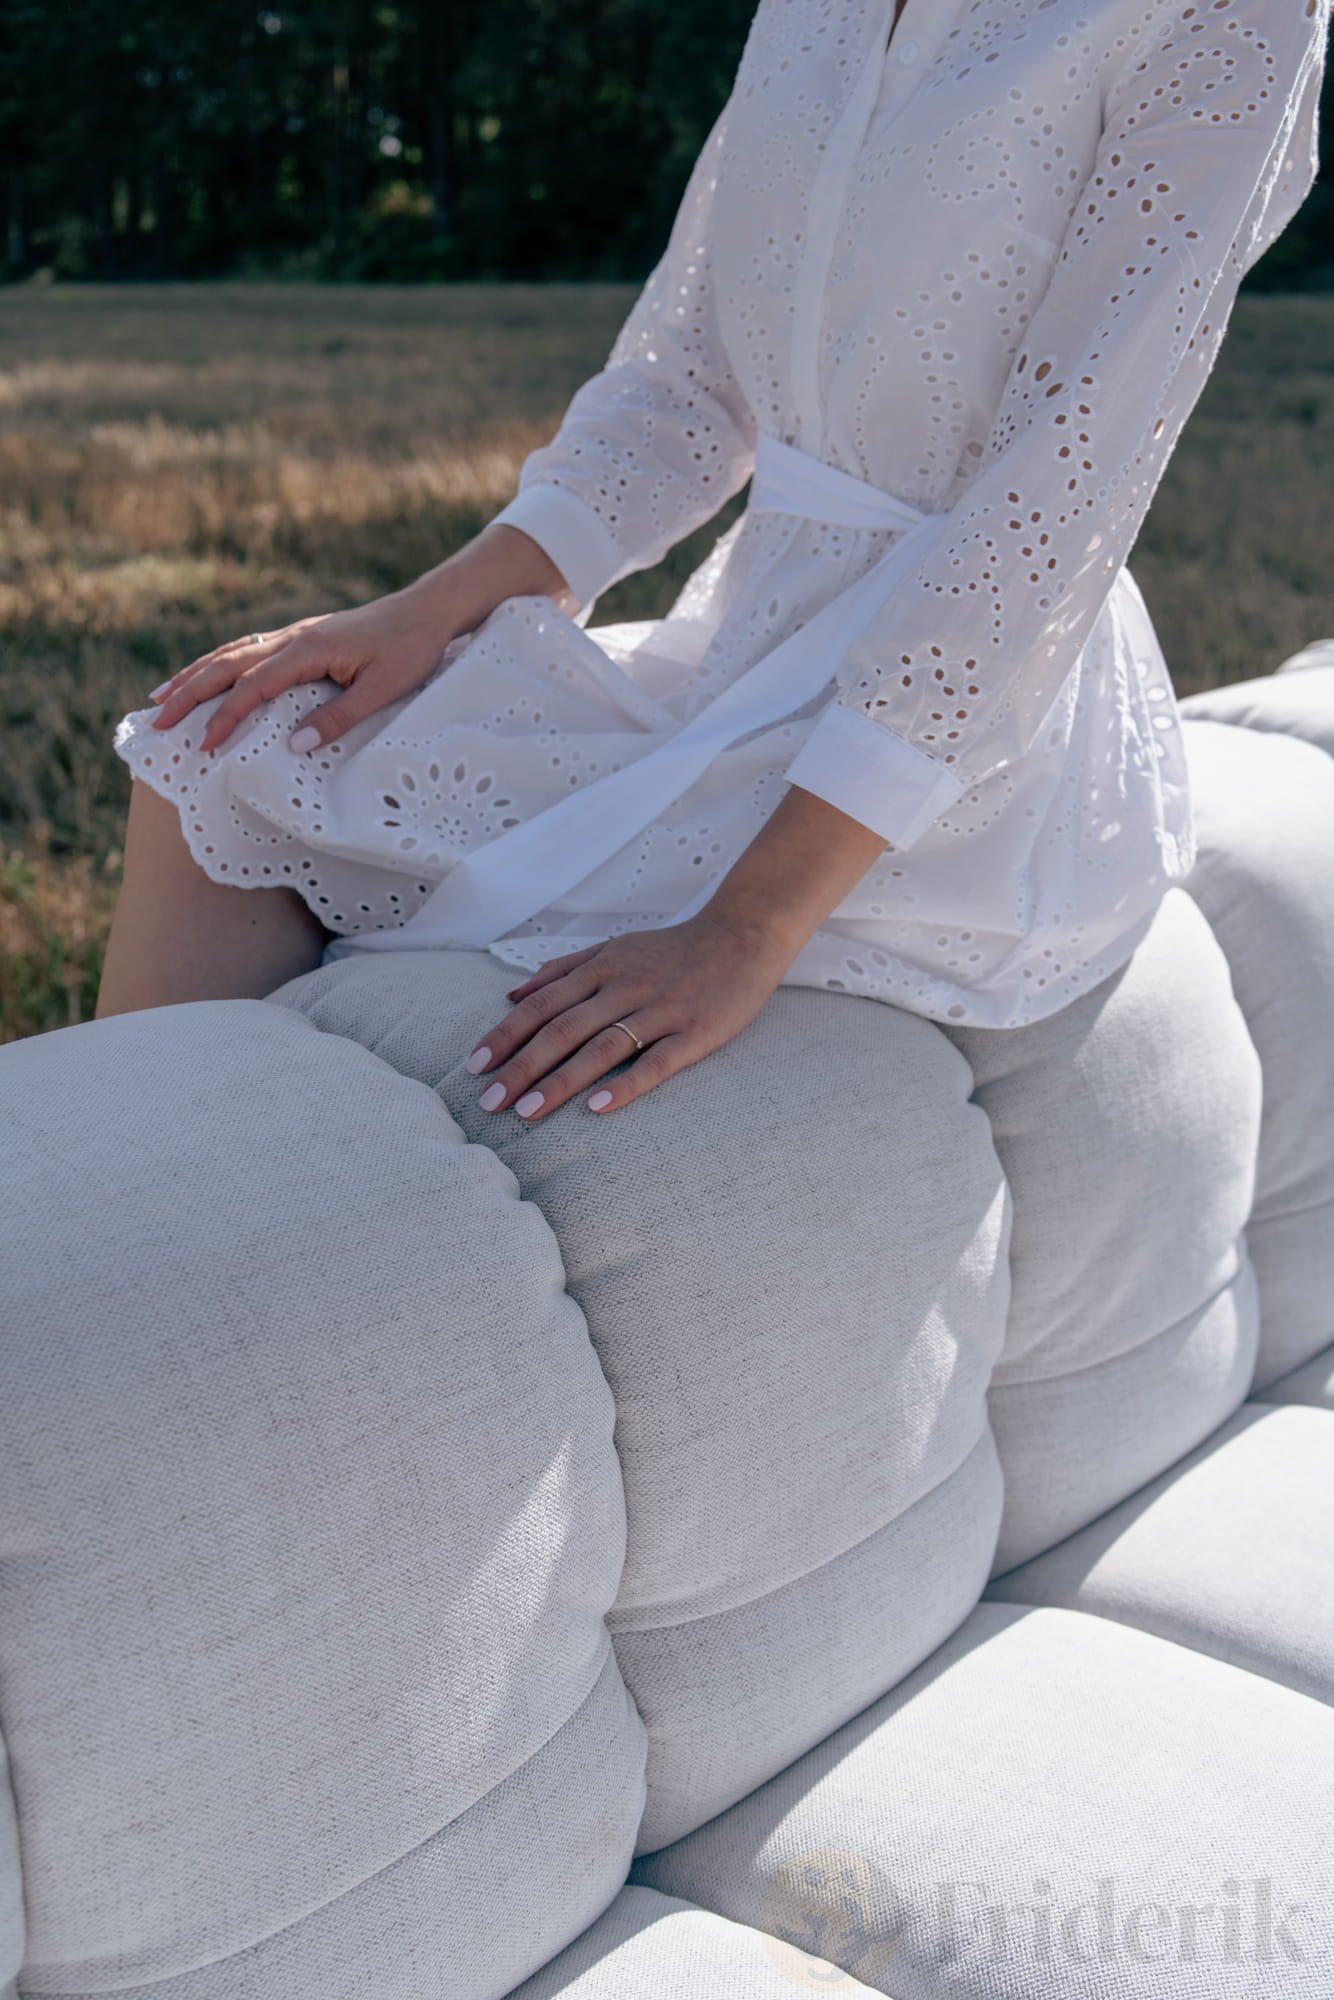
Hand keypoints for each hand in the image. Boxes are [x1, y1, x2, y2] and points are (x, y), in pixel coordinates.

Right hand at [144, 524, 576, 756]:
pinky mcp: (301, 637)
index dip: (224, 718)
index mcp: (308, 651)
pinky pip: (248, 650)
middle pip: (227, 666)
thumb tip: (293, 746)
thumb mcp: (382, 690)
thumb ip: (337, 718)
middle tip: (155, 720)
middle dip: (189, 694)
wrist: (428, 609)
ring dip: (195, 675)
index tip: (202, 746)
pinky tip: (208, 674)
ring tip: (161, 695)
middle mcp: (292, 638)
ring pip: (232, 654)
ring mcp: (294, 635)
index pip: (252, 688)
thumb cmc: (411, 650)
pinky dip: (220, 663)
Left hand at [464, 907, 800, 1119]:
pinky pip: (656, 1062)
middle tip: (489, 1102)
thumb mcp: (615, 947)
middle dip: (520, 1067)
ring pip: (600, 1048)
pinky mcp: (695, 1032)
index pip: (541, 1005)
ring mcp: (660, 1010)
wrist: (743, 935)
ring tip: (527, 1112)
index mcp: (602, 968)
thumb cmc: (675, 949)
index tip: (474, 1066)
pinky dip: (625, 1085)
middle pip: (562, 1030)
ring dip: (560, 1082)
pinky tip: (596, 1109)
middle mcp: (624, 987)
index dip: (505, 1035)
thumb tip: (512, 993)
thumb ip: (563, 969)